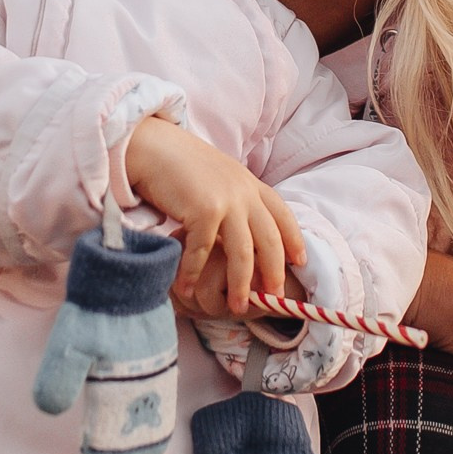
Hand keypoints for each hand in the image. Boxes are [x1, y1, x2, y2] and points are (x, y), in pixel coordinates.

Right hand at [123, 117, 303, 314]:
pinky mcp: (203, 210)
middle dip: (274, 273)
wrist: (152, 146)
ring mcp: (226, 201)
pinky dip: (194, 274)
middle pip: (270, 241)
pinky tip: (188, 290)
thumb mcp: (218, 178)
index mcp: (250, 183)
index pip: (282, 215)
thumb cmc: (179, 165)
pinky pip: (203, 252)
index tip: (300, 262)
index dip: (294, 239)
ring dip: (240, 285)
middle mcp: (244, 192)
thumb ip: (234, 198)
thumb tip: (241, 230)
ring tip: (238, 307)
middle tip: (274, 299)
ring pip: (243, 254)